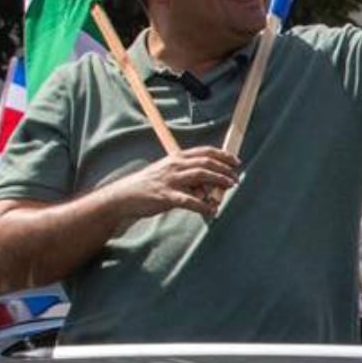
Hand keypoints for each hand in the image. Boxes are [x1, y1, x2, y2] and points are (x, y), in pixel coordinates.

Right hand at [110, 147, 241, 221]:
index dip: (222, 156)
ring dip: (218, 181)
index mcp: (176, 158)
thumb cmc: (151, 185)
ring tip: (229, 187)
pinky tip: (212, 210)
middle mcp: (174, 166)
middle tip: (236, 178)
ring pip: (200, 176)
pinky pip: (190, 201)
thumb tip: (211, 184)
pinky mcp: (166, 196)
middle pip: (206, 163)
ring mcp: (170, 180)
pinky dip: (204, 206)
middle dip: (224, 169)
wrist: (125, 196)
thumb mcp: (169, 173)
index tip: (236, 161)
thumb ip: (188, 175)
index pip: (204, 151)